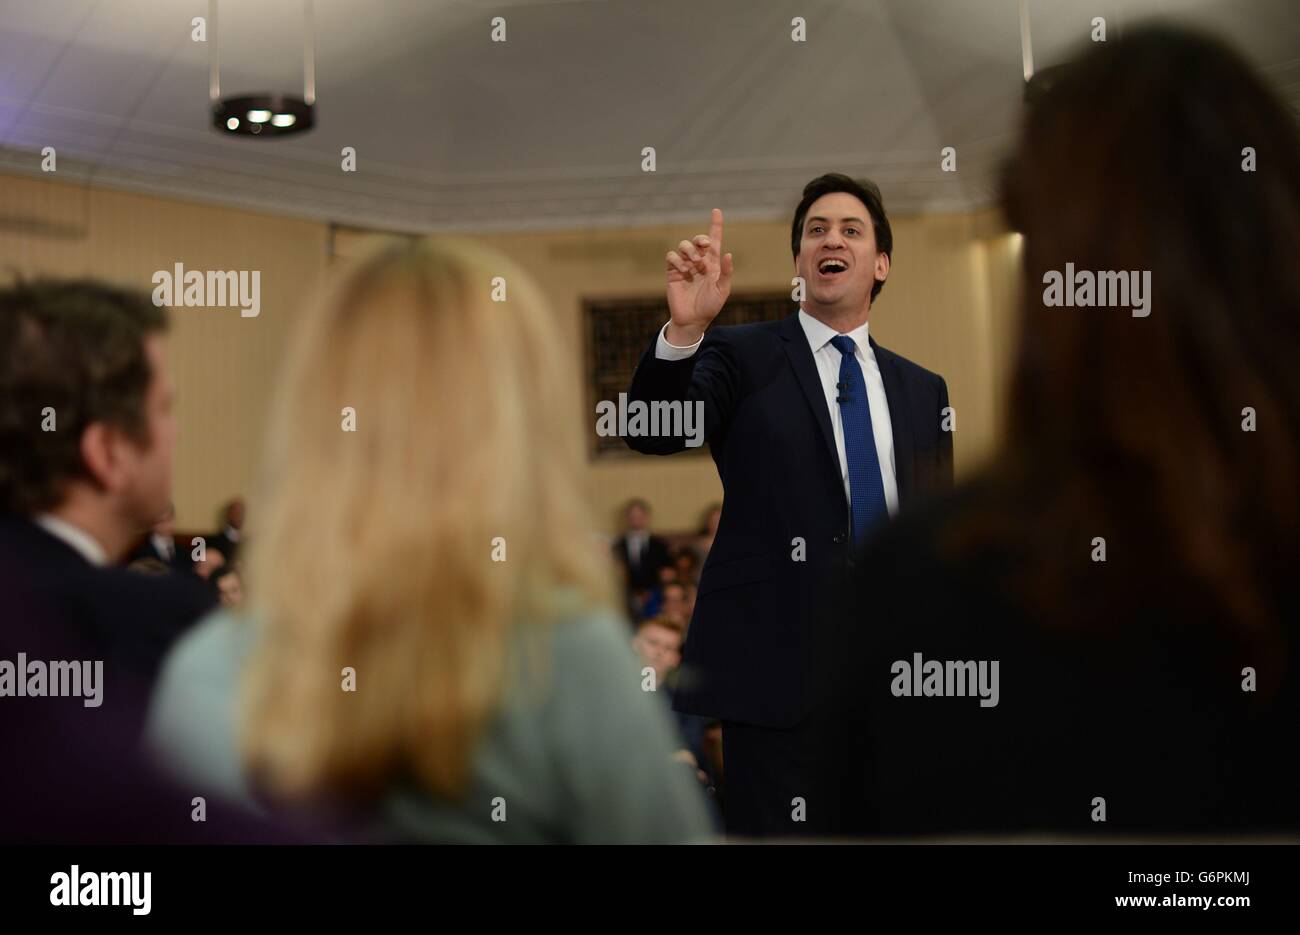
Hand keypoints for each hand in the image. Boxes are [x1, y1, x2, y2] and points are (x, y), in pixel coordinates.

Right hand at [664, 208, 733, 345]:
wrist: (692, 320)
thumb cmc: (710, 306)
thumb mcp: (722, 290)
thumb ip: (726, 272)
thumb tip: (727, 254)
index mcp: (713, 263)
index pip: (714, 240)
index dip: (715, 225)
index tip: (716, 211)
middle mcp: (699, 261)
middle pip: (697, 240)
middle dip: (700, 239)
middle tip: (704, 248)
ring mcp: (685, 265)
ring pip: (683, 245)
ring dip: (690, 251)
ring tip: (695, 264)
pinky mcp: (672, 272)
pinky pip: (672, 256)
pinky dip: (678, 260)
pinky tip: (684, 271)